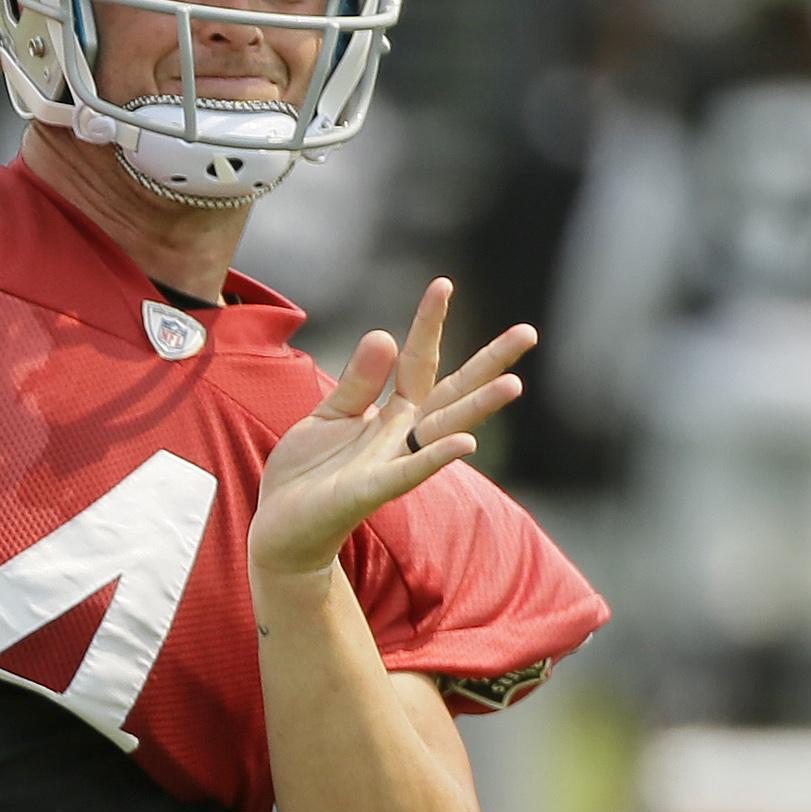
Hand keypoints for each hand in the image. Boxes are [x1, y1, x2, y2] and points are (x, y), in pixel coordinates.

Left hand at [248, 279, 533, 590]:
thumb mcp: (330, 414)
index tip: (443, 284)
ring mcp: (392, 462)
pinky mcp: (371, 490)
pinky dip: (435, 458)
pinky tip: (466, 446)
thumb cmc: (309, 472)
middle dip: (490, 363)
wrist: (282, 527)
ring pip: (444, 430)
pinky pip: (409, 472)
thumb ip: (359, 381)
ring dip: (478, 408)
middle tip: (529, 332)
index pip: (419, 360)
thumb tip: (386, 334)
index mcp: (392, 414)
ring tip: (514, 384)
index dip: (429, 323)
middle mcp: (402, 436)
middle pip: (454, 392)